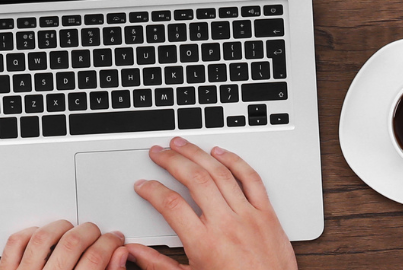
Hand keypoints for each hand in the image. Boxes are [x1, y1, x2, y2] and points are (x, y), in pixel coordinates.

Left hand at [0, 220, 125, 269]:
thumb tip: (119, 256)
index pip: (94, 260)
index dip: (110, 245)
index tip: (115, 240)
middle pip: (70, 244)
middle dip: (90, 232)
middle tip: (98, 233)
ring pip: (42, 239)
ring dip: (62, 228)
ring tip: (72, 231)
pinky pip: (14, 244)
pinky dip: (29, 233)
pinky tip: (42, 235)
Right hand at [112, 137, 297, 269]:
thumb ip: (158, 265)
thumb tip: (134, 251)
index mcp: (205, 244)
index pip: (171, 205)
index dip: (152, 190)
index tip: (143, 185)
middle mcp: (227, 226)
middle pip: (195, 179)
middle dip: (172, 160)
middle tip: (158, 152)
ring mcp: (249, 217)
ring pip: (221, 173)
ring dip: (198, 154)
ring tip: (181, 144)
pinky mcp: (268, 215)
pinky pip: (252, 179)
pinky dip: (235, 162)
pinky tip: (220, 153)